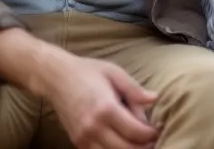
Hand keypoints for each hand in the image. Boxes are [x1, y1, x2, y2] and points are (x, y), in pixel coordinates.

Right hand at [39, 51, 159, 148]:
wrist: (56, 78)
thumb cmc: (88, 72)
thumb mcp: (114, 73)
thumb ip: (134, 90)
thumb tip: (155, 98)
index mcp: (106, 108)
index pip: (135, 132)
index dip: (151, 134)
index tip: (158, 129)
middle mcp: (94, 127)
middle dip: (144, 146)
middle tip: (153, 139)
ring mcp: (84, 137)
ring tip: (139, 142)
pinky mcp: (77, 142)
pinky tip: (122, 142)